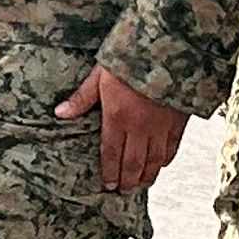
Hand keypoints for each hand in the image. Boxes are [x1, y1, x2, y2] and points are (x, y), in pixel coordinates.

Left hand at [59, 62, 185, 192]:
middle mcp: (140, 127)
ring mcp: (161, 126)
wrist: (168, 48)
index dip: (110, 173)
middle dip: (127, 181)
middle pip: (133, 163)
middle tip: (123, 191)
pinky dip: (166, 159)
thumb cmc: (130, 58)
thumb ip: (82, 98)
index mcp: (117, 117)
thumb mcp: (100, 74)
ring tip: (141, 184)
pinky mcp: (178, 121)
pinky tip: (161, 164)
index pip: (111, 154)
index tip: (108, 185)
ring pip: (155, 161)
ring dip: (147, 175)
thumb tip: (60, 113)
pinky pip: (172, 147)